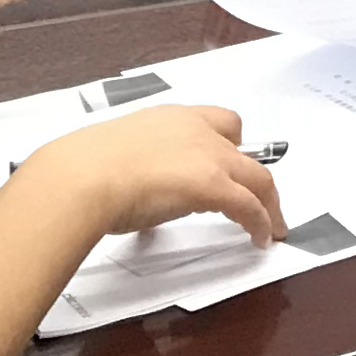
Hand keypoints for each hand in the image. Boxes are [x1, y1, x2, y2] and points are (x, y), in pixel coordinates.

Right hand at [22, 104, 283, 250]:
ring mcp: (208, 156)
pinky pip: (250, 205)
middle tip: (257, 197)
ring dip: (268, 202)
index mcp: (171, 117)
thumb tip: (131, 189)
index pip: (216, 121)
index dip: (229, 143)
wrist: (83, 176)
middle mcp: (196, 129)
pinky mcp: (214, 185)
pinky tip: (260, 238)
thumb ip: (135, 164)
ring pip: (257, 176)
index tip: (229, 162)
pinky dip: (261, 221)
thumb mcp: (117, 153)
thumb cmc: (87, 168)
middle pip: (245, 149)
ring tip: (271, 225)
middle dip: (254, 175)